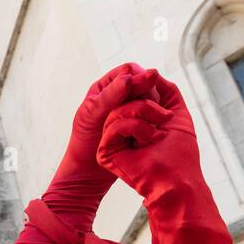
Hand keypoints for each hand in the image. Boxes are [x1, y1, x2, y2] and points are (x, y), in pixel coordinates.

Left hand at [43, 62, 159, 232]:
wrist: (87, 172)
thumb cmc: (84, 143)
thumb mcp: (92, 116)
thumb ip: (110, 96)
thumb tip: (129, 78)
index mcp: (104, 88)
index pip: (128, 71)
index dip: (139, 77)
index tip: (146, 87)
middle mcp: (118, 96)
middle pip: (142, 82)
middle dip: (149, 91)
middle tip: (154, 104)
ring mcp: (129, 110)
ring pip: (150, 98)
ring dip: (155, 105)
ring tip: (159, 116)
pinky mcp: (137, 124)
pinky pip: (152, 114)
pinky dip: (156, 117)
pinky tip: (159, 125)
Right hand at [95, 70, 232, 243]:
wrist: (177, 179)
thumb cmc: (180, 152)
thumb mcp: (176, 112)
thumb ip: (165, 91)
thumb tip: (150, 72)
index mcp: (136, 122)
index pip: (131, 94)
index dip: (145, 88)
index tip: (160, 95)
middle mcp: (121, 131)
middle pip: (123, 97)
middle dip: (146, 99)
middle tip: (163, 115)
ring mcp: (112, 141)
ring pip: (118, 110)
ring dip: (144, 113)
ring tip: (158, 131)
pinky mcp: (106, 152)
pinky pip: (114, 125)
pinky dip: (135, 127)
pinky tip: (148, 140)